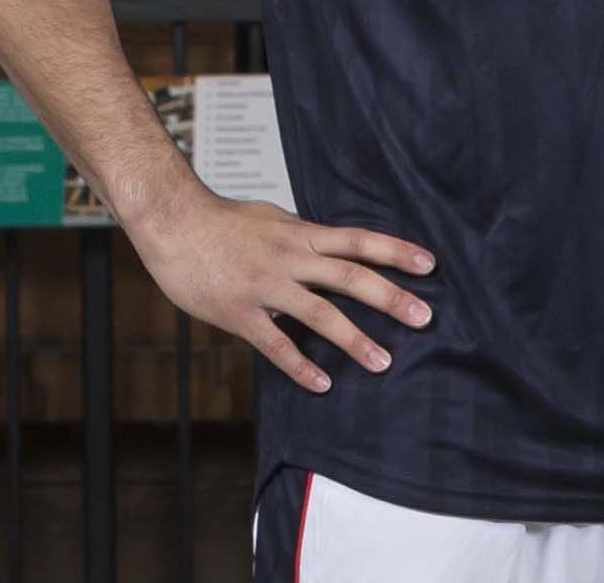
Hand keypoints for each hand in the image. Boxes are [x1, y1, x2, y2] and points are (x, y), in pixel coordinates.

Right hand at [125, 187, 437, 393]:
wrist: (173, 222)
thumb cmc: (222, 221)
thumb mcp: (273, 218)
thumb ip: (303, 237)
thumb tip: (332, 246)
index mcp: (301, 234)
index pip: (358, 240)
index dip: (395, 251)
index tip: (430, 265)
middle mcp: (290, 258)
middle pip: (350, 276)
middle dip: (390, 297)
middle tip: (425, 318)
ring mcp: (266, 285)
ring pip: (319, 313)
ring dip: (354, 339)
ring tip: (383, 362)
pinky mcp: (240, 312)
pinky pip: (275, 343)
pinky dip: (300, 365)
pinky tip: (322, 384)